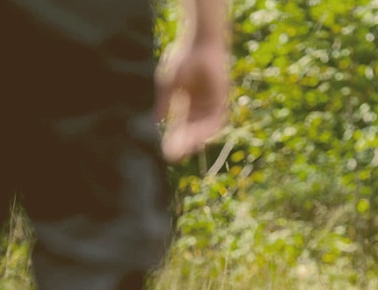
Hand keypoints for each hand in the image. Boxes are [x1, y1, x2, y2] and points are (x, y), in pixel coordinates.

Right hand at [155, 40, 229, 163]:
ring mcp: (212, 105)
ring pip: (204, 130)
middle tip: (172, 157)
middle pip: (192, 132)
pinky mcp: (221, 101)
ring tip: (182, 149)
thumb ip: (165, 103)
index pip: (180, 128)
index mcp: (187, 104)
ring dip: (193, 140)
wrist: (200, 44)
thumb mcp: (168, 85)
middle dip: (183, 145)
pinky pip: (215, 121)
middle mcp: (201, 108)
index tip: (167, 154)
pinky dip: (205, 129)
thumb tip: (156, 122)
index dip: (174, 140)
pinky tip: (195, 137)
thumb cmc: (183, 59)